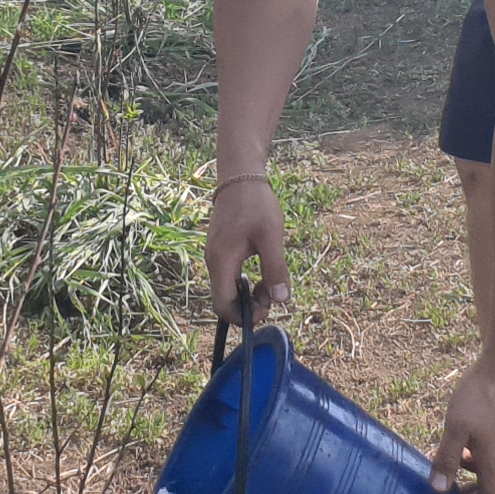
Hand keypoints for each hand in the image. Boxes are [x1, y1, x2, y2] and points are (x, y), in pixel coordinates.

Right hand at [206, 173, 289, 322]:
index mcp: (222, 261)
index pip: (223, 305)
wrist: (239, 177)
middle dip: (247, 306)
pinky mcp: (219, 251)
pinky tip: (260, 272)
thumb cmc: (256, 203)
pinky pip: (227, 277)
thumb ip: (275, 269)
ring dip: (246, 294)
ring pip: (226, 289)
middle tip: (272, 296)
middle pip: (223, 301)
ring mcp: (214, 256)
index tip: (266, 308)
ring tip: (269, 282)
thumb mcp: (271, 236)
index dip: (243, 316)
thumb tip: (281, 300)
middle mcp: (213, 262)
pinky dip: (243, 282)